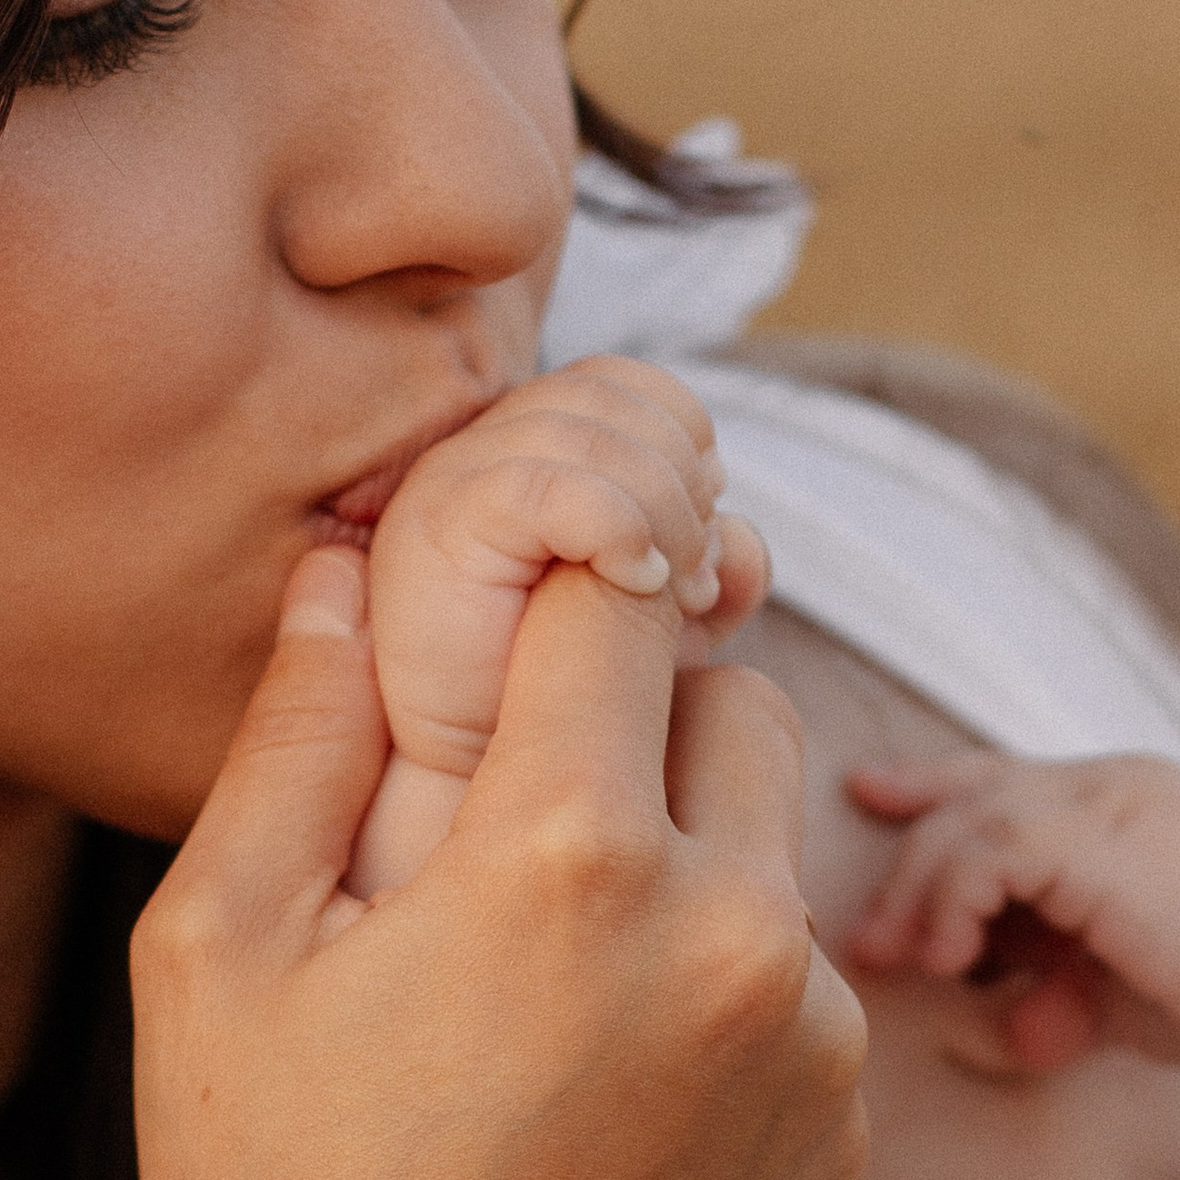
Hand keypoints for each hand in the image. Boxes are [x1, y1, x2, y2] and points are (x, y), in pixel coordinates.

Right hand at [135, 540, 866, 1179]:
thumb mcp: (216, 962)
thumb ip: (293, 738)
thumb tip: (342, 567)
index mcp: (568, 855)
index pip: (615, 584)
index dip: (560, 558)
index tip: (514, 578)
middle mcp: (735, 926)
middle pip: (732, 695)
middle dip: (630, 715)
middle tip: (502, 816)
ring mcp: (816, 1038)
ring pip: (773, 840)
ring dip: (681, 853)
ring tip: (536, 984)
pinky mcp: (846, 1131)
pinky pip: (799, 977)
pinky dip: (718, 985)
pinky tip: (593, 1092)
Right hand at [365, 357, 766, 777]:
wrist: (465, 796)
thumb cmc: (555, 722)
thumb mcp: (660, 636)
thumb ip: (709, 569)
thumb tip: (742, 540)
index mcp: (518, 453)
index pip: (623, 382)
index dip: (685, 442)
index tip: (705, 546)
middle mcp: (475, 453)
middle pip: (616, 393)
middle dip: (684, 483)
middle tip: (696, 582)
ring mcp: (447, 486)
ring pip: (594, 434)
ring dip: (664, 511)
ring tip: (672, 594)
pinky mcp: (437, 532)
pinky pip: (551, 486)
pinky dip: (617, 525)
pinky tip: (636, 584)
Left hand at [843, 747, 1179, 1075]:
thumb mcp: (1136, 986)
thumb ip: (1073, 988)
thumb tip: (1022, 1027)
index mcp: (1130, 806)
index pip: (1014, 781)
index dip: (936, 786)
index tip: (874, 795)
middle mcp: (1112, 785)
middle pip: (976, 787)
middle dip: (907, 845)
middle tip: (869, 927)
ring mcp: (1101, 799)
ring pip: (965, 820)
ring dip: (922, 894)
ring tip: (907, 960)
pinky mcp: (1087, 833)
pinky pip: (981, 851)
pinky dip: (950, 902)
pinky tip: (951, 958)